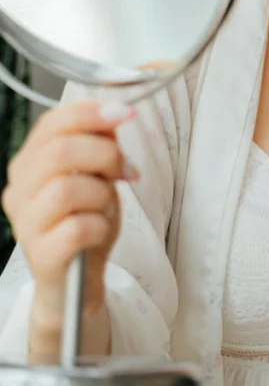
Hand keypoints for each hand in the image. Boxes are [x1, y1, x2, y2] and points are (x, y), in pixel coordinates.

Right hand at [1, 99, 137, 332]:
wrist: (78, 281)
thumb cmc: (86, 219)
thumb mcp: (98, 174)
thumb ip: (101, 143)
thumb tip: (115, 114)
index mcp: (29, 163)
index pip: (51, 123)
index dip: (90, 113)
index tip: (124, 114)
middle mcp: (19, 191)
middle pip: (59, 152)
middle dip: (104, 154)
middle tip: (125, 170)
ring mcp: (25, 225)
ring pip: (66, 189)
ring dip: (101, 194)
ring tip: (107, 205)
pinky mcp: (41, 257)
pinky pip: (76, 228)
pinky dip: (100, 224)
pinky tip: (101, 228)